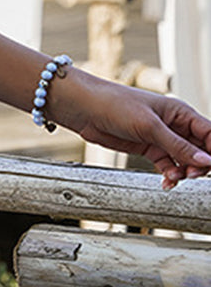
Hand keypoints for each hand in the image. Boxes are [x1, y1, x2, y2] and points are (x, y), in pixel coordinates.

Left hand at [51, 67, 210, 189]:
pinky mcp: (148, 148)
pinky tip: (167, 181)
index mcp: (181, 112)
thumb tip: (205, 160)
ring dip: (184, 171)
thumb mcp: (150, 126)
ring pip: (183, 159)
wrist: (86, 110)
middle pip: (199, 149)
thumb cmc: (116, 105)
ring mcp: (161, 138)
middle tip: (190, 174)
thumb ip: (177, 146)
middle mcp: (174, 125)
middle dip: (199, 164)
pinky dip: (169, 174)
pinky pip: (166, 164)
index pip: (210, 133)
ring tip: (176, 178)